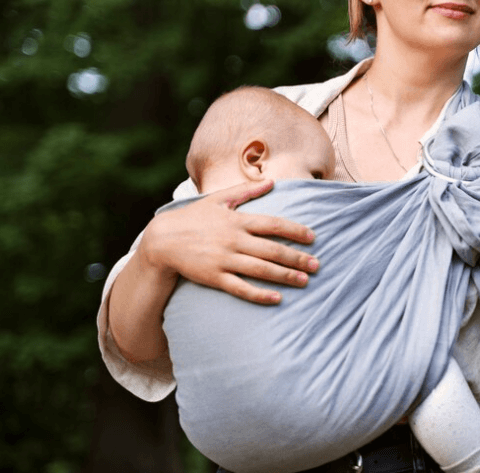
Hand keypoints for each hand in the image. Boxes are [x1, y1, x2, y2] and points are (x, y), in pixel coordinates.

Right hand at [138, 180, 318, 303]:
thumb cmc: (192, 217)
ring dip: (285, 276)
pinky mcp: (214, 277)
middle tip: (318, 265)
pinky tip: (276, 299)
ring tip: (305, 281)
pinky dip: (259, 294)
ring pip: (261, 269)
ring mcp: (224, 259)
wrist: (161, 240)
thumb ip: (246, 191)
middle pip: (272, 250)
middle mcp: (234, 240)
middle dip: (297, 258)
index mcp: (237, 220)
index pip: (273, 224)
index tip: (313, 237)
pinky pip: (241, 288)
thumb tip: (272, 181)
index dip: (295, 230)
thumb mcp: (218, 199)